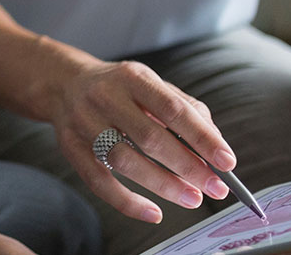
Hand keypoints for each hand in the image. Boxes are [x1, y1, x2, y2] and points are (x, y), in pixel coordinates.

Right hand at [46, 59, 237, 223]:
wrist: (64, 84)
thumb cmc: (118, 88)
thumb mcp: (151, 83)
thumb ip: (184, 107)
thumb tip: (214, 142)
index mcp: (132, 78)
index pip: (172, 109)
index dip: (202, 137)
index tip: (226, 161)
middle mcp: (105, 98)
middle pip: (149, 138)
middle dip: (188, 167)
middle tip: (214, 188)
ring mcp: (84, 123)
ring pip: (125, 162)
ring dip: (163, 186)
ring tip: (192, 198)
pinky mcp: (71, 148)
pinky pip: (99, 182)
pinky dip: (128, 202)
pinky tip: (153, 212)